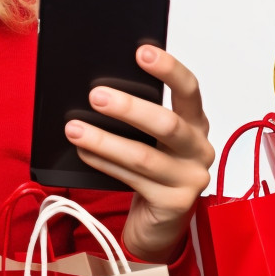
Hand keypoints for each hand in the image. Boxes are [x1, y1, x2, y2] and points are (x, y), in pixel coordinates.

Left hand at [64, 45, 213, 262]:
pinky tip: (85, 151)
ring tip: (75, 128)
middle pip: (167, 123)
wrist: (158, 223)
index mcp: (195, 123)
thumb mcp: (150, 138)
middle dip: (129, 107)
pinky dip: (104, 162)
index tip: (142, 52)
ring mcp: (189, 178)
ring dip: (105, 140)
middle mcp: (199, 149)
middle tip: (95, 95)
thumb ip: (139, 117)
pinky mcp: (174, 203)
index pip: (189, 90)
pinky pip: (133, 178)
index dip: (169, 69)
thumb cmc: (150, 171)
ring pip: (144, 155)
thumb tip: (100, 88)